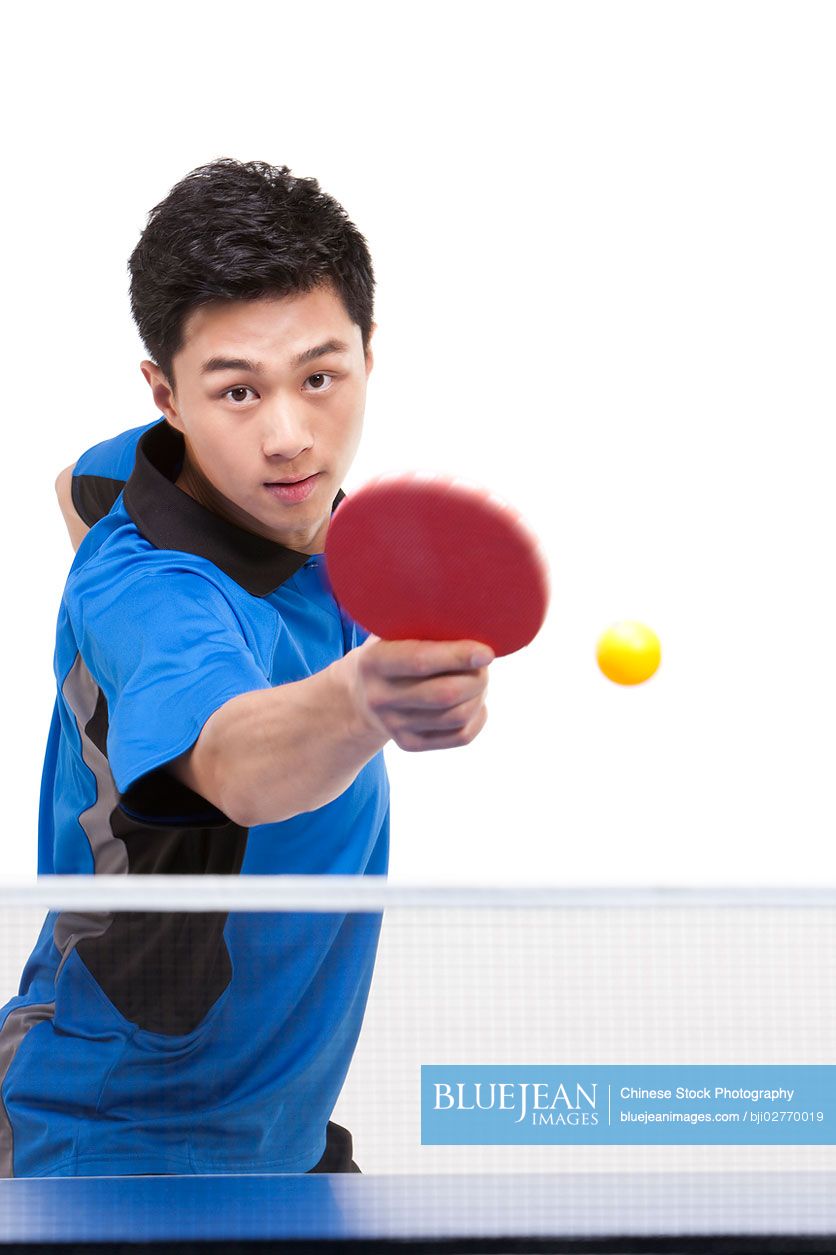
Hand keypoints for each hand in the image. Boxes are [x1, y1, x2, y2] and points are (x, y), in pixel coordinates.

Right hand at [343, 636, 494, 750]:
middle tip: (484, 665)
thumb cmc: (392, 651)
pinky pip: (460, 736)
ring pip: (457, 717)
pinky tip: (476, 702)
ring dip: (479, 696)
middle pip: (445, 694)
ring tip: (479, 680)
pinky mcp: (409, 744)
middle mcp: (380, 697)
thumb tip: (474, 626)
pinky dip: (478, 717)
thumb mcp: (394, 633)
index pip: (420, 660)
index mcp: (374, 661)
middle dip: (477, 678)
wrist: (361, 695)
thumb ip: (425, 628)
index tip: (486, 653)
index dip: (458, 656)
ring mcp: (393, 725)